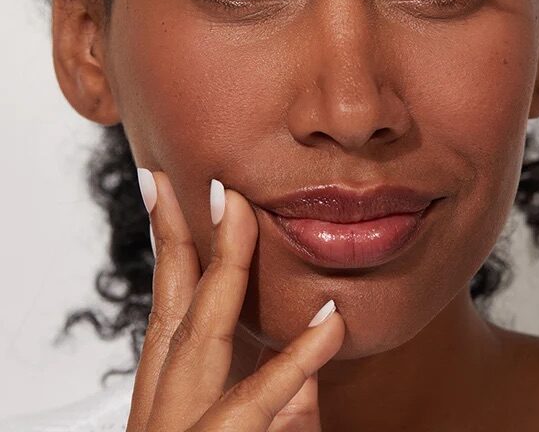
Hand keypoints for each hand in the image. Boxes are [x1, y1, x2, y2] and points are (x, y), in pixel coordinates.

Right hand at [126, 170, 344, 431]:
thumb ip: (286, 392)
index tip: (164, 188)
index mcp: (175, 394)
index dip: (167, 245)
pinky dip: (299, 358)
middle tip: (187, 176)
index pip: (169, 307)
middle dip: (176, 234)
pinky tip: (330, 321)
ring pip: (200, 333)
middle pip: (171, 306)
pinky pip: (261, 398)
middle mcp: (166, 407)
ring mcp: (183, 428)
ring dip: (222, 265)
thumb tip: (314, 343)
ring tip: (236, 206)